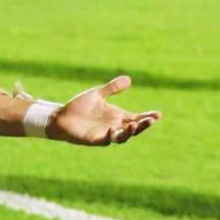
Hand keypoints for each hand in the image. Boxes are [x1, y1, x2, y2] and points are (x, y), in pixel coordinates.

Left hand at [46, 76, 160, 145]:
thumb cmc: (79, 106)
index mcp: (118, 116)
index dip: (148, 117)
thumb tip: (129, 79)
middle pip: (134, 128)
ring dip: (130, 131)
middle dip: (143, 125)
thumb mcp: (98, 94)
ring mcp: (106, 134)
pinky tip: (112, 129)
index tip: (158, 114)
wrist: (61, 116)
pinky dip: (110, 136)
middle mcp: (115, 126)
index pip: (137, 117)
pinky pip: (106, 140)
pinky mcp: (95, 139)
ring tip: (134, 124)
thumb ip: (112, 88)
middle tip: (151, 120)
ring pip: (123, 136)